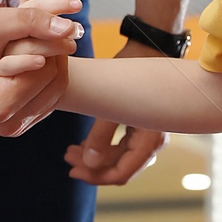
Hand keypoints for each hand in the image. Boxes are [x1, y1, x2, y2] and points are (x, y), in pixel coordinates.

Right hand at [0, 0, 80, 136]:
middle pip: (55, 84)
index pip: (45, 72)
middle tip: (47, 31)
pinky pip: (49, 98)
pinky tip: (37, 58)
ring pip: (56, 92)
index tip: (43, 26)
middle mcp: (6, 124)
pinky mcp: (18, 123)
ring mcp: (13, 127)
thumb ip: (31, 21)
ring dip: (54, 64)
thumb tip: (69, 29)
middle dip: (54, 55)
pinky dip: (48, 76)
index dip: (49, 46)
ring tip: (41, 42)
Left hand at [63, 38, 168, 185]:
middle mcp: (154, 142)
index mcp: (150, 140)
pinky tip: (84, 143)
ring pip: (119, 158)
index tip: (73, 172)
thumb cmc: (132, 70)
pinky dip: (103, 147)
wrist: (150, 45)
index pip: (121, 173)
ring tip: (70, 151)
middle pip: (120, 168)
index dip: (96, 177)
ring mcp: (149, 134)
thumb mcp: (111, 105)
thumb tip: (90, 164)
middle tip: (67, 159)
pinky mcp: (143, 126)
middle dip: (92, 167)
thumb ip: (100, 137)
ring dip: (95, 157)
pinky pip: (122, 146)